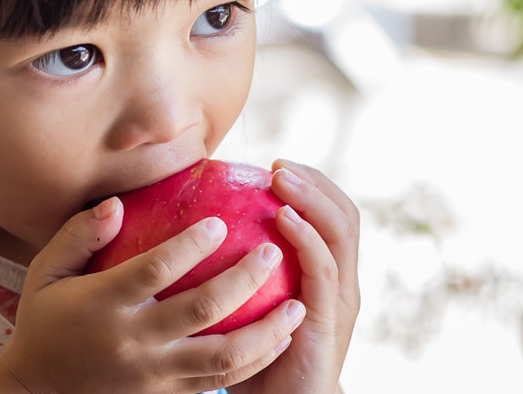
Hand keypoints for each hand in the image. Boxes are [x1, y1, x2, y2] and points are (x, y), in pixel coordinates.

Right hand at [0, 197, 306, 393]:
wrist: (37, 393)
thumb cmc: (44, 322)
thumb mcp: (46, 273)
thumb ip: (79, 234)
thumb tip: (117, 203)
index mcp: (103, 304)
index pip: (154, 270)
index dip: (190, 246)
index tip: (220, 222)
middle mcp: (133, 341)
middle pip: (201, 310)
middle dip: (243, 280)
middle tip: (272, 252)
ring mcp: (153, 373)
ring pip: (223, 356)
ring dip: (266, 330)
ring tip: (298, 305)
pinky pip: (221, 381)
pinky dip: (256, 361)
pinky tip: (280, 339)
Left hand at [230, 160, 360, 393]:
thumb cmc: (252, 359)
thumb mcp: (244, 307)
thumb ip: (230, 271)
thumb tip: (179, 233)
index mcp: (325, 274)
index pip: (330, 215)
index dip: (309, 184)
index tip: (272, 165)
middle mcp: (340, 281)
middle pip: (344, 214)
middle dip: (314, 181)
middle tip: (277, 164)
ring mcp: (340, 297)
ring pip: (341, 231)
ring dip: (313, 197)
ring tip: (281, 178)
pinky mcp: (330, 317)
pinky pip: (323, 268)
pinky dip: (307, 236)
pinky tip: (283, 219)